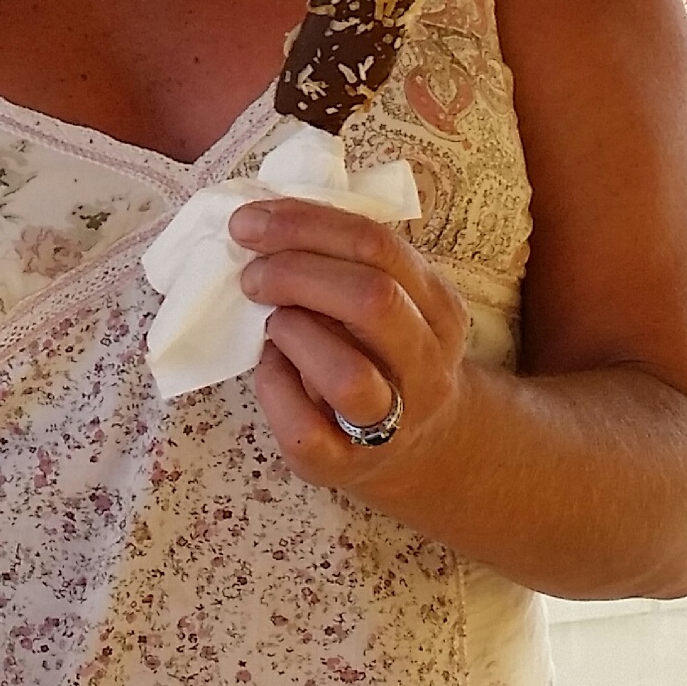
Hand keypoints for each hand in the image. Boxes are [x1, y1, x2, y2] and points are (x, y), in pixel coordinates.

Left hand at [231, 197, 470, 495]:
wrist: (429, 447)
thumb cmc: (385, 351)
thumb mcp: (394, 299)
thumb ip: (346, 260)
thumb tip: (261, 221)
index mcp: (437, 308)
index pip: (378, 246)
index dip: (304, 226)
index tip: (248, 222)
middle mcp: (425, 364)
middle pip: (373, 300)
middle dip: (296, 273)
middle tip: (252, 273)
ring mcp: (391, 422)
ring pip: (348, 375)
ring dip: (294, 333)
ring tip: (273, 323)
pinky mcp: (343, 465)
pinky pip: (303, 428)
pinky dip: (273, 387)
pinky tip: (270, 366)